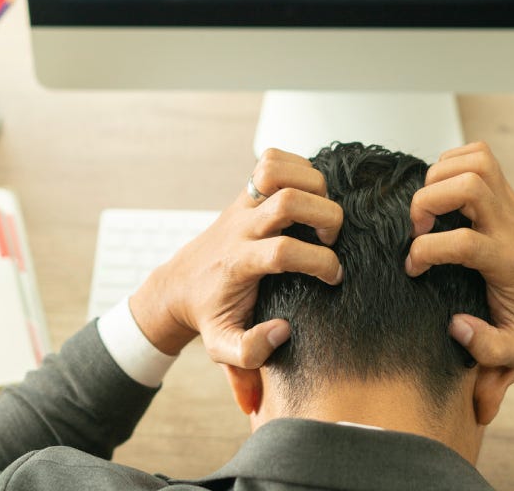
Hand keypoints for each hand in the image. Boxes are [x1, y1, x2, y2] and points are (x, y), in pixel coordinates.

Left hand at [130, 149, 343, 367]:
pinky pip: (272, 160)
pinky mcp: (246, 192)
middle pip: (288, 201)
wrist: (179, 285)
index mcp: (239, 263)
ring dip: (312, 185)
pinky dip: (298, 167)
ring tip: (321, 212)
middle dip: (325, 216)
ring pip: (278, 170)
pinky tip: (308, 195)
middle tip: (331, 239)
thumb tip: (282, 331)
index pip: (284, 251)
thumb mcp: (222, 346)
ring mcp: (242, 205)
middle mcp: (241, 227)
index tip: (334, 277)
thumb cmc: (209, 315)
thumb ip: (249, 353)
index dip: (319, 262)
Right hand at [405, 142, 513, 367]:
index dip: (427, 251)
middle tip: (417, 227)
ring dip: (440, 176)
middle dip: (429, 200)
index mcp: (508, 262)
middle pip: (470, 185)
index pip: (465, 242)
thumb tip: (456, 324)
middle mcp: (510, 226)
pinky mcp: (506, 193)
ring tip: (428, 208)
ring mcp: (510, 204)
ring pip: (476, 162)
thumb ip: (487, 347)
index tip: (413, 268)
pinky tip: (442, 191)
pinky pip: (480, 155)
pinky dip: (453, 161)